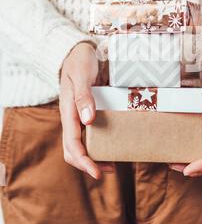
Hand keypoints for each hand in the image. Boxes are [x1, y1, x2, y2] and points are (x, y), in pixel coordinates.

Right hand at [59, 42, 113, 178]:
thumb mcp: (82, 76)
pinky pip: (88, 133)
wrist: (78, 51)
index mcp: (68, 111)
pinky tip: (111, 144)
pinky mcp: (85, 112)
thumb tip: (88, 121)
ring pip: (80, 144)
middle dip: (88, 164)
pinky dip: (97, 144)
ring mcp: (78, 116)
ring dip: (92, 156)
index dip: (84, 160)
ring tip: (111, 163)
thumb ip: (83, 97)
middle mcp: (71, 117)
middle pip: (73, 149)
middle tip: (108, 170)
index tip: (97, 172)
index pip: (72, 144)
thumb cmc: (80, 61)